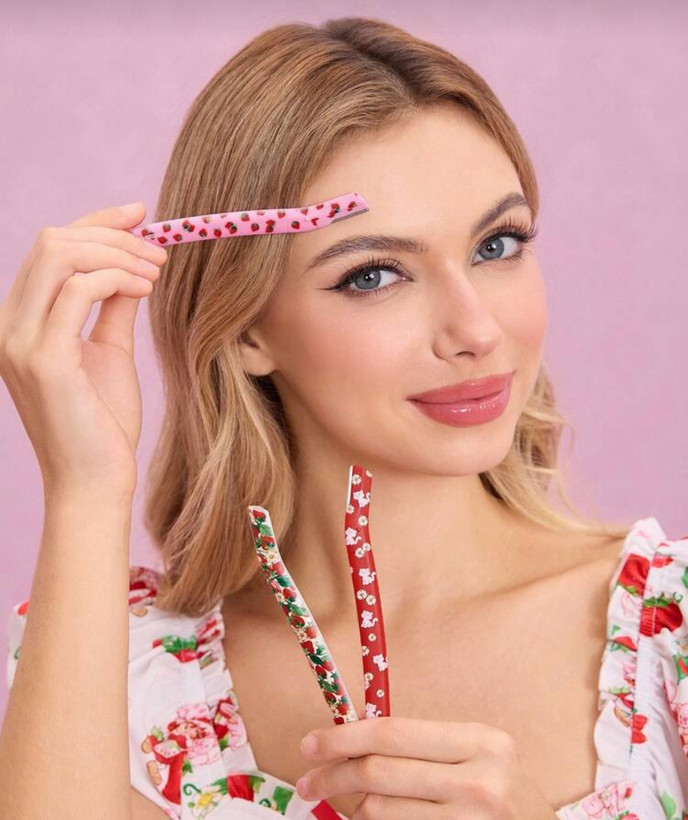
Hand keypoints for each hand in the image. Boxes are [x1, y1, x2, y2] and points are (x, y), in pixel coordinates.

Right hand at [0, 202, 166, 497]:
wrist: (95, 481)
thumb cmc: (102, 422)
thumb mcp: (109, 350)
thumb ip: (114, 306)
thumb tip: (133, 263)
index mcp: (21, 321)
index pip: (51, 249)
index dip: (96, 221)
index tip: (140, 213)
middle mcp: (8, 325)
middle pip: (53, 241)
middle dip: (112, 235)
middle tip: (159, 252)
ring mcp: (19, 341)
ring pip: (60, 254)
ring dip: (119, 253)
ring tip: (158, 273)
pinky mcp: (42, 359)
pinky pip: (77, 290)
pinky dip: (117, 278)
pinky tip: (146, 289)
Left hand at [297, 716, 557, 818]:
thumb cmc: (502, 797)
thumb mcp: (478, 758)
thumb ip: (425, 748)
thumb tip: (352, 741)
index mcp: (481, 742)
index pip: (393, 732)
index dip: (343, 737)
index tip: (310, 744)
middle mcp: (480, 782)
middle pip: (379, 773)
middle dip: (333, 776)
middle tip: (306, 783)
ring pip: (380, 812)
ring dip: (355, 808)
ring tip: (351, 806)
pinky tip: (373, 819)